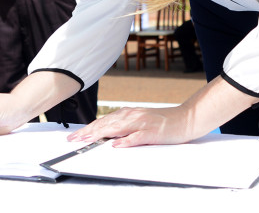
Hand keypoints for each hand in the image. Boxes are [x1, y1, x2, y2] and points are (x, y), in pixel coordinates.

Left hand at [66, 105, 194, 147]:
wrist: (185, 119)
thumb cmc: (162, 123)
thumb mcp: (140, 123)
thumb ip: (124, 128)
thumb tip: (106, 136)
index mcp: (129, 114)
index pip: (104, 121)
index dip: (88, 128)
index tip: (75, 135)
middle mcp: (133, 116)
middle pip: (107, 124)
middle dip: (89, 132)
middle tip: (74, 139)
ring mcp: (143, 123)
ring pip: (118, 128)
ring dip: (101, 134)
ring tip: (87, 140)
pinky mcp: (153, 132)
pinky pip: (137, 137)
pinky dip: (126, 140)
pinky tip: (116, 144)